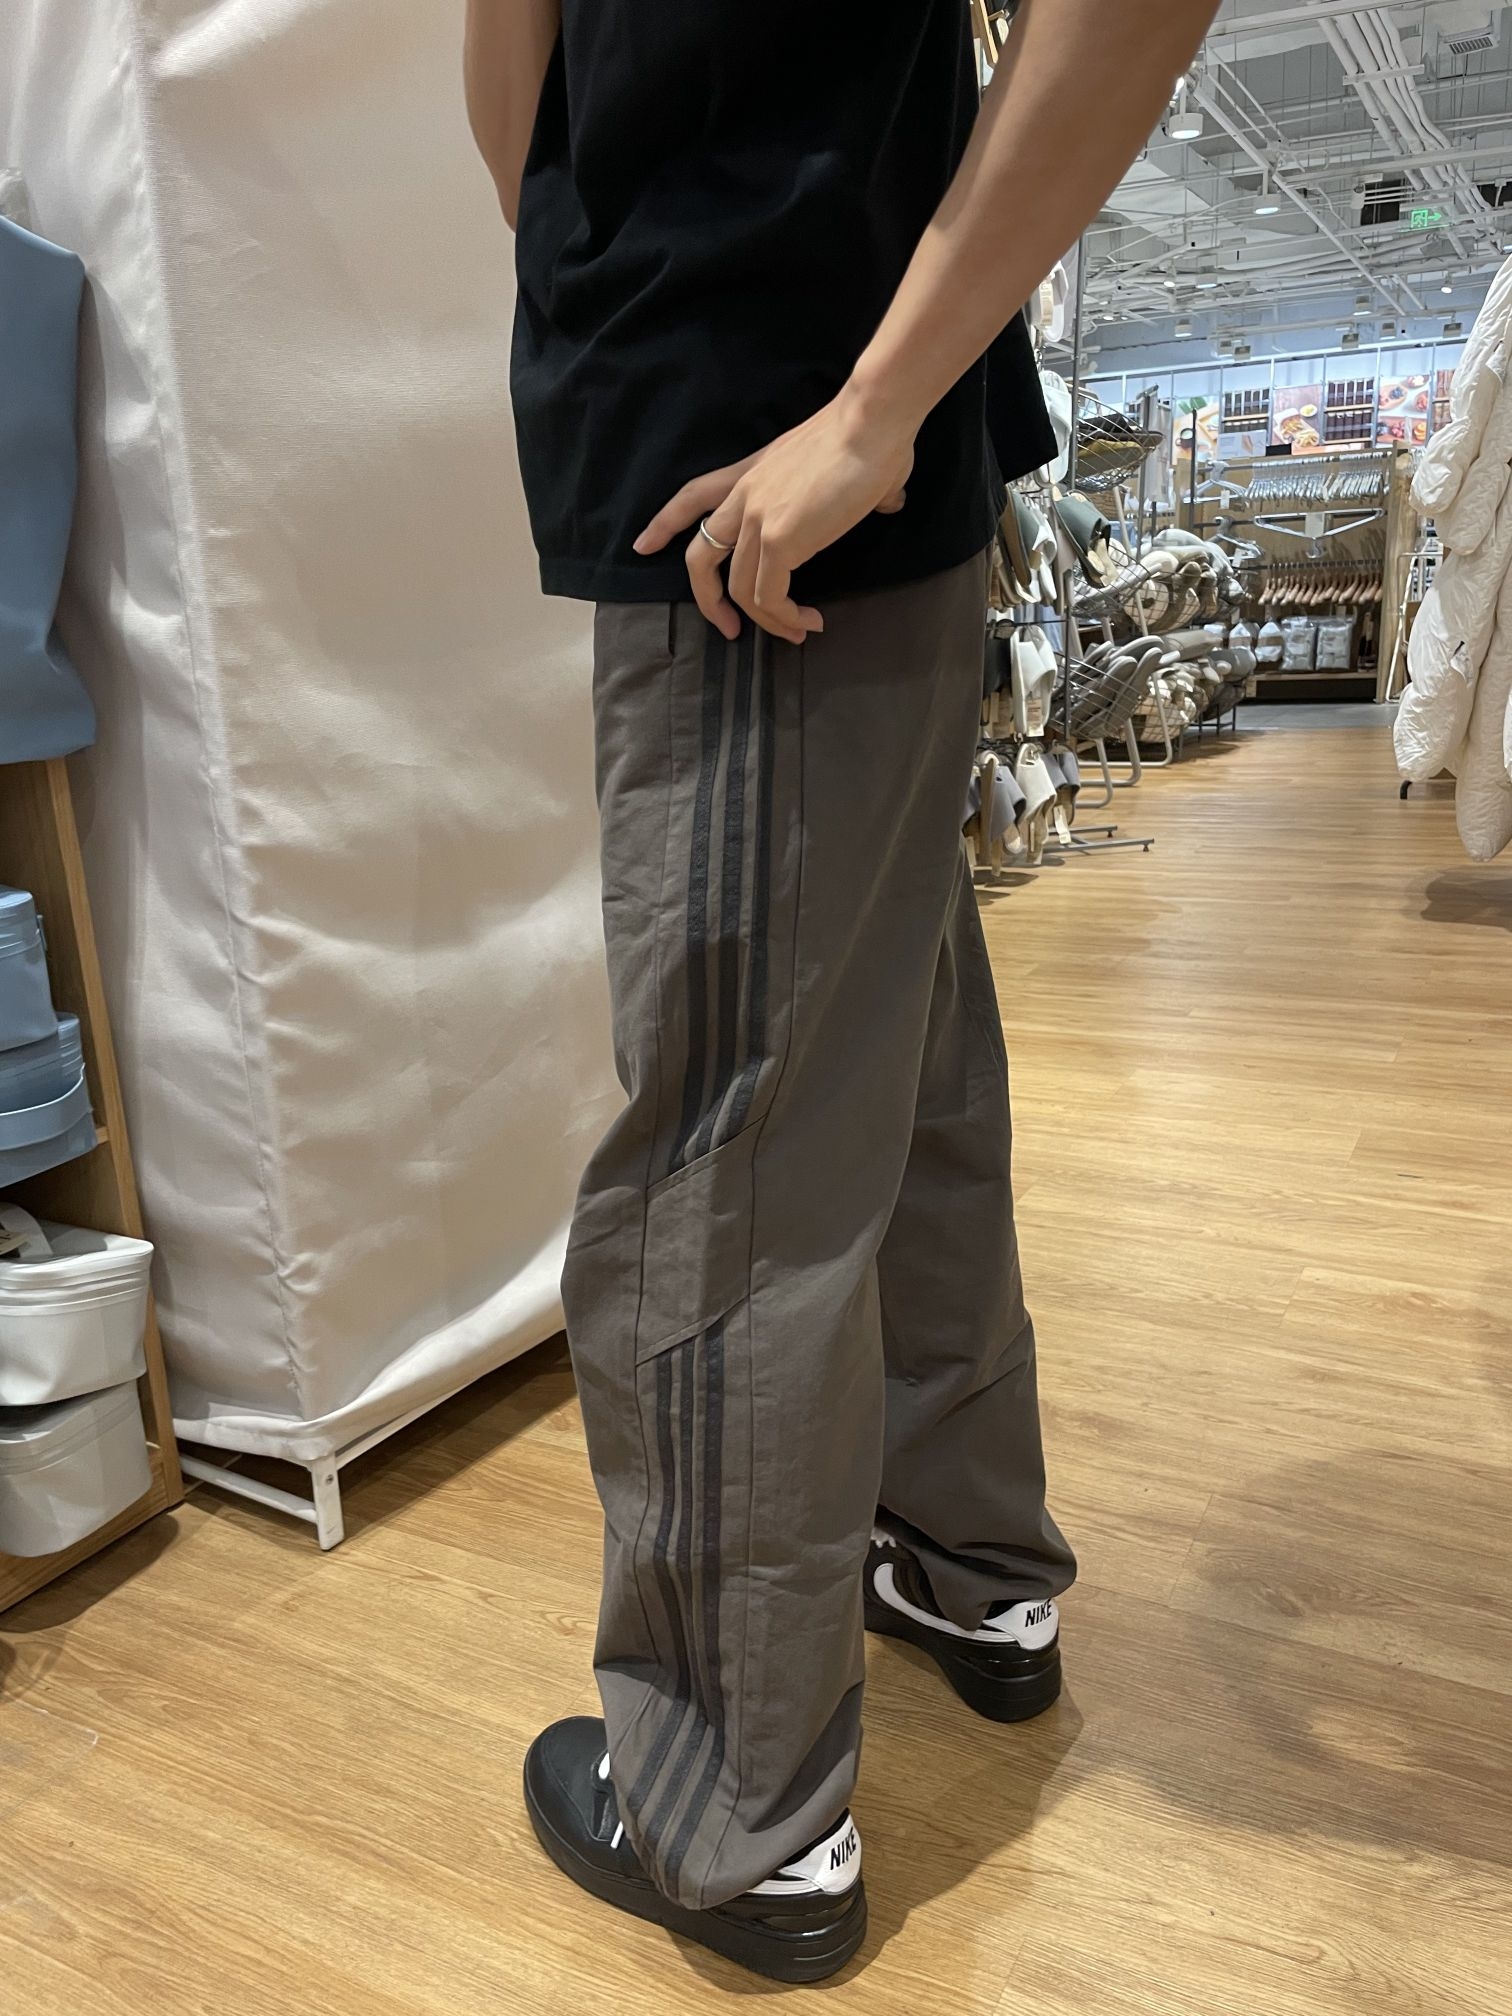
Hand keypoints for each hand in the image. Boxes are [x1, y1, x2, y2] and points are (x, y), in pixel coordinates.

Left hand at [634, 388, 913, 643]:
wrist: (873, 422)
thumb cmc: (871, 436)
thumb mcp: (841, 464)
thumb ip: (853, 488)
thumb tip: (889, 498)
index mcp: (753, 473)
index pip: (694, 496)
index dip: (665, 523)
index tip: (643, 546)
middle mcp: (744, 496)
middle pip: (700, 557)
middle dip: (707, 601)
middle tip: (728, 629)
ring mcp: (756, 518)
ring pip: (739, 589)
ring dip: (768, 621)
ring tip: (797, 632)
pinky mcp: (778, 540)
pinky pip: (768, 596)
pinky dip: (785, 618)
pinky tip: (808, 621)